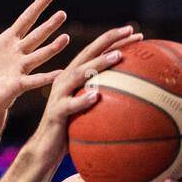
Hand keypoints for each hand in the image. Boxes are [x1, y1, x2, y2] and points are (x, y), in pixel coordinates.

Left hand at [0, 0, 70, 122]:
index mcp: (9, 41)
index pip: (26, 20)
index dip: (37, 8)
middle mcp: (18, 53)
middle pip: (36, 36)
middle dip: (49, 25)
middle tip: (63, 14)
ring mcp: (20, 69)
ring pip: (39, 56)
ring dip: (52, 48)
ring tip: (66, 38)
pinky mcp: (18, 85)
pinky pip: (34, 81)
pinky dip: (46, 77)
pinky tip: (59, 74)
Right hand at [31, 23, 142, 164]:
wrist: (45, 149)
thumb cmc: (71, 131)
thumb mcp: (90, 112)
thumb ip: (106, 100)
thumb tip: (136, 101)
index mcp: (74, 76)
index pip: (95, 52)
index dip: (114, 40)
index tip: (136, 33)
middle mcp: (65, 80)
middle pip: (88, 53)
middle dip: (109, 39)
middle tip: (130, 31)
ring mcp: (59, 95)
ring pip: (79, 74)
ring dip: (98, 63)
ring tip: (118, 56)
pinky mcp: (55, 113)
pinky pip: (70, 105)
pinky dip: (83, 100)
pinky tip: (97, 96)